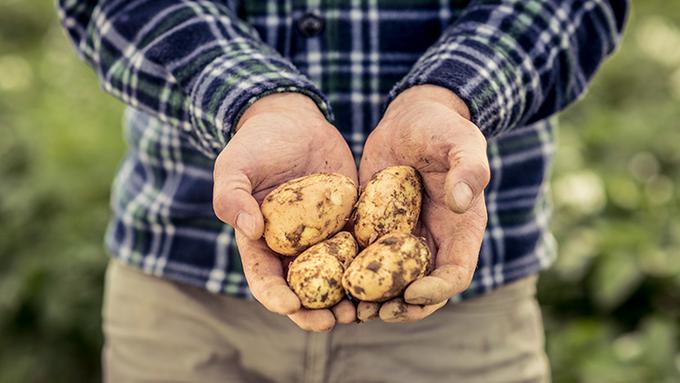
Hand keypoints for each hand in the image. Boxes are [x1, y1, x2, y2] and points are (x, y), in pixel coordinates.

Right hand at [213, 93, 357, 330]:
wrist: (294, 122)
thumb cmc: (256, 145)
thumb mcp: (234, 166)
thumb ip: (230, 197)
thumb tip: (250, 229)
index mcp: (261, 244)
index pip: (265, 279)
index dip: (275, 297)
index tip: (289, 306)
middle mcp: (293, 249)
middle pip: (304, 290)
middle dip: (316, 312)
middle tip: (332, 321)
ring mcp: (324, 238)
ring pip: (336, 278)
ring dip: (348, 299)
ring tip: (362, 311)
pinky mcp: (350, 223)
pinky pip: (361, 249)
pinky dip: (370, 267)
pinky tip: (386, 279)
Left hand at [357, 85, 489, 322]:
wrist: (409, 120)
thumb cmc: (441, 129)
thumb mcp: (462, 142)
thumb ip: (468, 170)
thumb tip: (461, 203)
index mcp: (460, 232)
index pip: (455, 274)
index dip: (436, 290)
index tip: (411, 292)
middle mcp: (432, 243)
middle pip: (421, 291)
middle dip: (400, 307)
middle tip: (374, 313)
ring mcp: (402, 240)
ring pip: (390, 283)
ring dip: (373, 300)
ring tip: (350, 308)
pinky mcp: (374, 231)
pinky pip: (364, 260)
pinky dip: (350, 275)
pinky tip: (329, 282)